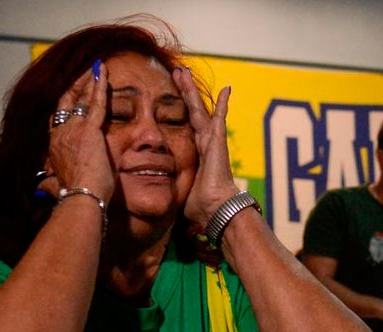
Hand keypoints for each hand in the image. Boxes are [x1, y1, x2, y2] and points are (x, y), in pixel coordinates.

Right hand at [45, 61, 113, 200]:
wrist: (81, 198)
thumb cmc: (76, 195)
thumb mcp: (59, 185)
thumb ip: (51, 183)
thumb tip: (42, 189)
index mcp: (53, 145)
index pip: (58, 118)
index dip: (64, 103)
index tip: (71, 93)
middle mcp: (59, 133)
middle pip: (66, 102)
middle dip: (76, 86)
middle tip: (85, 73)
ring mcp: (73, 129)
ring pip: (80, 98)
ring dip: (88, 82)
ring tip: (96, 68)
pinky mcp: (89, 130)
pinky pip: (96, 102)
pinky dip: (100, 85)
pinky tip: (103, 71)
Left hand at [173, 67, 237, 227]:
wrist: (215, 209)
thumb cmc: (199, 206)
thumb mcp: (178, 190)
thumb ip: (169, 186)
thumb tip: (156, 195)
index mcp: (196, 155)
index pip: (187, 127)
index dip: (179, 111)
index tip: (171, 97)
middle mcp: (205, 145)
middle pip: (192, 113)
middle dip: (183, 93)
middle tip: (176, 75)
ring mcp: (212, 142)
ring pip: (200, 110)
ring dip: (192, 91)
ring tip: (184, 72)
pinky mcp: (218, 142)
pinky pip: (220, 118)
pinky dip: (224, 104)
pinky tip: (227, 89)